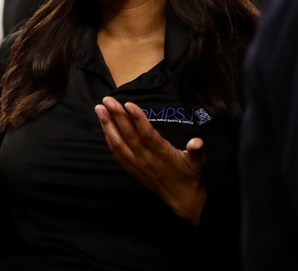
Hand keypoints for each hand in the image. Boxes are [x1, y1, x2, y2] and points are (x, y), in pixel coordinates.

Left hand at [95, 96, 206, 225]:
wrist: (181, 198)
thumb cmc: (190, 175)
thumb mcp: (198, 163)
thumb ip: (196, 152)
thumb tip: (197, 142)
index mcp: (162, 154)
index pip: (147, 134)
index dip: (137, 119)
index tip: (128, 104)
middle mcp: (146, 159)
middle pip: (128, 135)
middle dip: (117, 116)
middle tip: (107, 99)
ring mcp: (136, 164)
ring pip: (118, 143)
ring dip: (108, 125)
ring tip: (99, 108)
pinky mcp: (131, 168)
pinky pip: (116, 152)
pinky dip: (108, 138)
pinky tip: (103, 126)